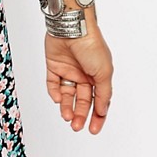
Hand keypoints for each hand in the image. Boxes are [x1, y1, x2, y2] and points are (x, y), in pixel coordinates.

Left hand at [45, 16, 113, 133]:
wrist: (72, 27)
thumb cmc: (92, 46)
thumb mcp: (104, 73)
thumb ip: (103, 93)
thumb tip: (102, 110)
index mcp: (99, 76)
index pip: (99, 100)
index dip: (97, 116)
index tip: (93, 129)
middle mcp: (84, 74)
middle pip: (82, 100)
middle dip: (80, 114)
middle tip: (76, 127)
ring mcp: (69, 70)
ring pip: (67, 94)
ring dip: (67, 107)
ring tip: (67, 116)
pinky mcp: (54, 65)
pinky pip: (53, 83)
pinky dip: (54, 92)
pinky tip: (57, 99)